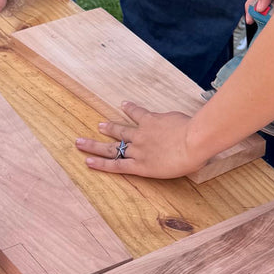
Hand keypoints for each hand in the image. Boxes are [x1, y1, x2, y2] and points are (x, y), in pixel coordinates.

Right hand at [77, 103, 197, 179]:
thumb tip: (171, 157)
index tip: (87, 161)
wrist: (194, 142)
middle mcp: (138, 151)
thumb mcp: (177, 170)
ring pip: (120, 131)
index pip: (117, 166)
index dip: (100, 164)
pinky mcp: (150, 120)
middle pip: (111, 149)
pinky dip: (130, 108)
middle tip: (79, 142)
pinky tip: (123, 104)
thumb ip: (167, 163)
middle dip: (94, 146)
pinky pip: (137, 114)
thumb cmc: (190, 161)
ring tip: (100, 125)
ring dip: (109, 128)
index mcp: (143, 167)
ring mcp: (142, 135)